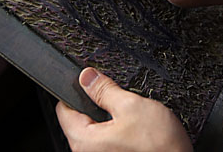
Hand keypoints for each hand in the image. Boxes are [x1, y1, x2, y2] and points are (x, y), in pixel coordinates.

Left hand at [56, 68, 191, 151]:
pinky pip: (108, 143)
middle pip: (80, 121)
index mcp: (84, 141)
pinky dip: (118, 133)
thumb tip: (87, 77)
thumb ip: (105, 90)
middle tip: (118, 99)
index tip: (88, 83)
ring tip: (131, 119)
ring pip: (96, 132)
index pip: (64, 110)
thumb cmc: (158, 147)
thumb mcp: (131, 106)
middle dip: (96, 106)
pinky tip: (136, 132)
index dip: (77, 91)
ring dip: (110, 120)